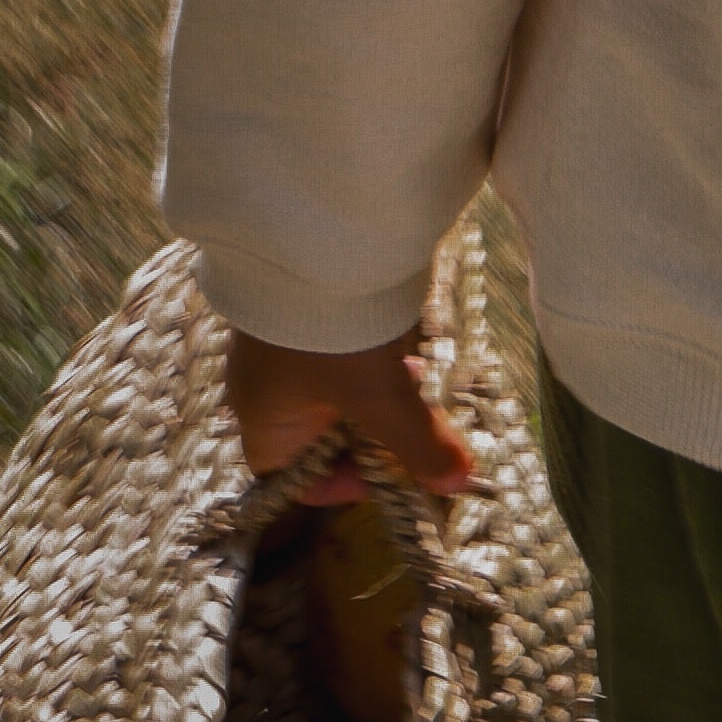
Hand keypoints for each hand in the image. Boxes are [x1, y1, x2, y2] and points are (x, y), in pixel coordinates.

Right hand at [224, 327, 474, 502]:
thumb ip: (419, 444)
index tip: (391, 476)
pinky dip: (377, 358)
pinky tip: (408, 344)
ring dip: (381, 396)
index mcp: (266, 416)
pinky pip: (343, 351)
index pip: (293, 477)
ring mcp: (284, 344)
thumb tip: (456, 485)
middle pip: (323, 435)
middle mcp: (267, 386)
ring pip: (339, 392)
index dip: (342, 488)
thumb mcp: (382, 395)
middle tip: (419, 431)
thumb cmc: (333, 332)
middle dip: (375, 438)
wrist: (316, 233)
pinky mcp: (305, 309)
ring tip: (418, 384)